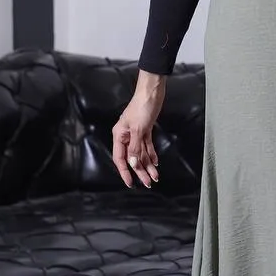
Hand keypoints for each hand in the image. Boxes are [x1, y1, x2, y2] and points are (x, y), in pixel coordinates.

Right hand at [112, 74, 165, 188]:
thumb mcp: (138, 129)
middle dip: (140, 171)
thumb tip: (133, 164)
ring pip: (141, 154)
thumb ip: (135, 147)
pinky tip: (156, 164)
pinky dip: (151, 155)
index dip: (125, 172)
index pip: (120, 158)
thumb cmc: (142, 107)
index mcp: (119, 135)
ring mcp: (136, 134)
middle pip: (132, 158)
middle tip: (149, 183)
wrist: (152, 92)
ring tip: (155, 177)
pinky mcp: (145, 130)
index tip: (131, 183)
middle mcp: (126, 136)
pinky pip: (147, 146)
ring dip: (148, 165)